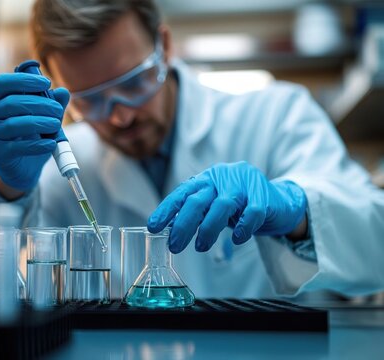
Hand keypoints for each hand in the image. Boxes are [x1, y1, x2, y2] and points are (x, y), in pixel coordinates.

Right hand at [0, 71, 69, 190]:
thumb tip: (63, 92)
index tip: (47, 83)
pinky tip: (51, 143)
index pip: (3, 83)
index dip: (24, 80)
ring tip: (56, 124)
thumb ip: (50, 103)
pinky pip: (18, 147)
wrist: (20, 167)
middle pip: (11, 103)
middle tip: (57, 109)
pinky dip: (37, 145)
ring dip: (39, 123)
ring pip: (14, 125)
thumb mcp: (40, 116)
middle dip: (39, 104)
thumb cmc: (28, 134)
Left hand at [147, 161, 306, 253]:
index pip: (182, 193)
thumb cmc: (240, 205)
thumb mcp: (213, 206)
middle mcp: (221, 177)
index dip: (166, 209)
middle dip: (183, 225)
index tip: (153, 226)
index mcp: (206, 179)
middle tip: (175, 245)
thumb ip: (195, 213)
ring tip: (201, 247)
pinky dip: (242, 228)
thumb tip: (171, 230)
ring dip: (208, 229)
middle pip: (197, 199)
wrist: (278, 201)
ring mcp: (243, 183)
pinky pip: (250, 213)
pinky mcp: (263, 194)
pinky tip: (236, 239)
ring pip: (221, 205)